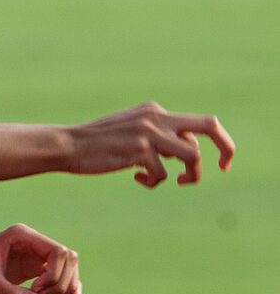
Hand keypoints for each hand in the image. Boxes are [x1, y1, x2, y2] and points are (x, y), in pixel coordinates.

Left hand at [0, 223, 81, 293]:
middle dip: (62, 281)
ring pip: (66, 267)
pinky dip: (65, 287)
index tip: (37, 290)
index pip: (56, 251)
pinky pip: (58, 276)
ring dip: (66, 286)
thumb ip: (10, 292)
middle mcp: (31, 242)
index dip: (54, 273)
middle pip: (67, 258)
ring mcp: (34, 254)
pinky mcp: (33, 268)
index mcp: (21, 236)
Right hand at [68, 101, 234, 187]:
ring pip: (192, 156)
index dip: (218, 142)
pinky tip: (136, 178)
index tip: (220, 163)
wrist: (69, 145)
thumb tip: (187, 152)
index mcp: (155, 111)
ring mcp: (149, 132)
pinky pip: (163, 173)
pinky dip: (153, 182)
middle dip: (225, 147)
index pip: (199, 123)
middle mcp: (156, 117)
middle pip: (209, 126)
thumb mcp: (133, 132)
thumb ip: (159, 136)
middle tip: (225, 168)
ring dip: (188, 175)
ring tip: (170, 181)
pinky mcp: (139, 149)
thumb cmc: (99, 143)